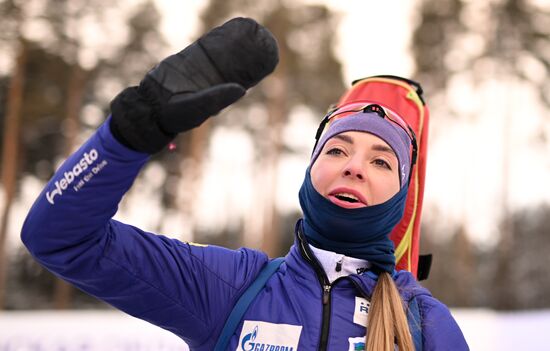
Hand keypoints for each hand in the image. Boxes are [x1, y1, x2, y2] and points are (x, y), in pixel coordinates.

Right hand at [110, 17, 278, 153]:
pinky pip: (203, 48)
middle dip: (244, 53)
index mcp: (220, 94)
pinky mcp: (186, 61)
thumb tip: (243, 89)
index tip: (263, 55)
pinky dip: (213, 40)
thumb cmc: (177, 114)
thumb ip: (218, 98)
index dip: (252, 68)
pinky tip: (223, 30)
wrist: (150, 107)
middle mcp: (212, 82)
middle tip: (255, 38)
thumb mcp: (200, 106)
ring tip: (241, 31)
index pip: (241, 79)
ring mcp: (199, 70)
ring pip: (219, 54)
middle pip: (233, 64)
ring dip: (230, 44)